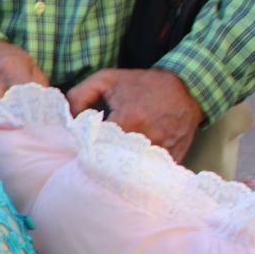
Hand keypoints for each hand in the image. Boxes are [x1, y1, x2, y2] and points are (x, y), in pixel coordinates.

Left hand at [66, 68, 204, 161]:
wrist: (186, 88)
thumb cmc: (142, 84)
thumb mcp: (106, 80)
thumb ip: (79, 95)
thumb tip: (68, 118)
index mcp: (129, 119)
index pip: (96, 143)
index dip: (84, 146)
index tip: (80, 146)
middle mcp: (148, 137)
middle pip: (114, 161)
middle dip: (99, 161)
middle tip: (90, 160)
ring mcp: (163, 150)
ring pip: (133, 171)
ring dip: (119, 170)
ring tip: (109, 166)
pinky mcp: (174, 158)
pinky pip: (152, 173)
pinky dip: (140, 173)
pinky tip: (130, 168)